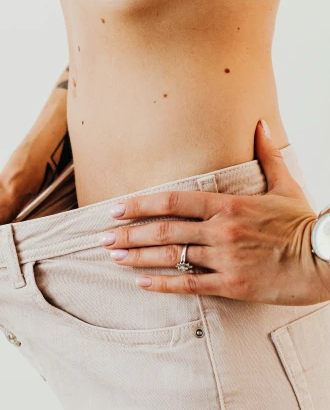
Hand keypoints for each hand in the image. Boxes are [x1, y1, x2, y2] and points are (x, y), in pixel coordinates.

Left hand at [100, 120, 329, 305]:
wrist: (325, 259)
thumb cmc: (302, 223)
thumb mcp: (285, 184)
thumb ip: (266, 154)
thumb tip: (259, 123)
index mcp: (228, 205)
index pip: (174, 200)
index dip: (141, 204)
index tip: (117, 207)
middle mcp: (220, 230)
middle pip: (164, 230)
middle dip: (128, 233)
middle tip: (102, 237)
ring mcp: (224, 259)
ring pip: (171, 257)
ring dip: (137, 257)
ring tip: (112, 256)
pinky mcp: (232, 285)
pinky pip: (189, 286)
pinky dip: (162, 284)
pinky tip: (140, 283)